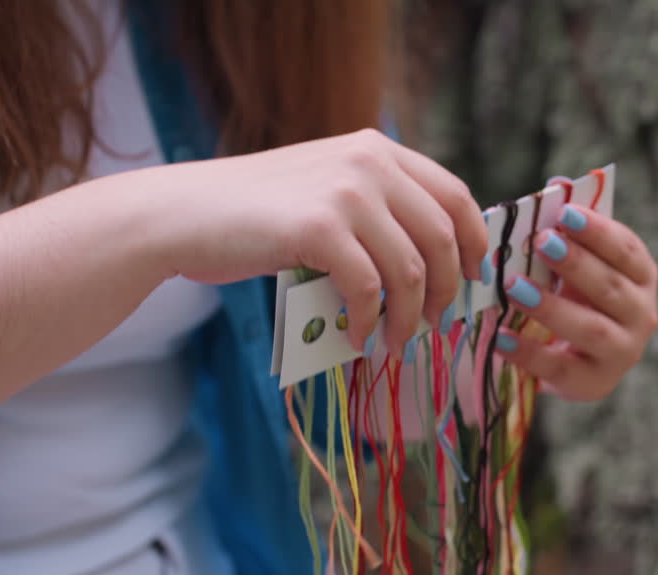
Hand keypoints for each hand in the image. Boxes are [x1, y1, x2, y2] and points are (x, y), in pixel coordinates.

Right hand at [144, 129, 486, 354]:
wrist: (182, 215)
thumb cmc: (254, 215)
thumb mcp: (327, 193)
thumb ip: (376, 212)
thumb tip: (432, 271)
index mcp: (377, 149)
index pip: (455, 195)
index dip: (475, 243)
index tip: (474, 280)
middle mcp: (369, 161)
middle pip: (443, 237)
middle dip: (448, 290)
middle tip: (435, 323)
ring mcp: (345, 192)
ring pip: (411, 270)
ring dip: (409, 317)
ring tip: (393, 342)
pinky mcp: (318, 228)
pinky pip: (369, 289)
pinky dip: (370, 322)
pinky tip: (358, 339)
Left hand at [492, 202, 657, 400]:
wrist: (579, 361)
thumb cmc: (578, 298)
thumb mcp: (578, 264)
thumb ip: (569, 228)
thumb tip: (556, 182)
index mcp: (642, 277)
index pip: (627, 251)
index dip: (598, 232)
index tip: (564, 214)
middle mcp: (642, 315)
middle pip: (612, 288)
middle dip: (576, 264)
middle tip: (541, 242)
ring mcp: (623, 353)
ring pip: (592, 329)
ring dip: (553, 306)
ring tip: (515, 287)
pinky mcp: (595, 383)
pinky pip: (561, 367)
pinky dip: (529, 352)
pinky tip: (501, 336)